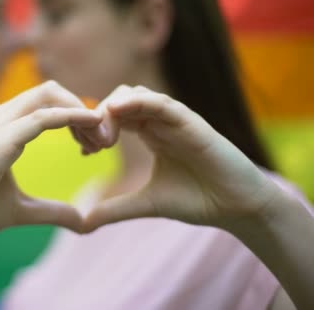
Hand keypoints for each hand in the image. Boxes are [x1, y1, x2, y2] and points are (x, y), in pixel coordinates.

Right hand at [0, 81, 103, 249]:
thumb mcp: (22, 210)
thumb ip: (52, 210)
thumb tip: (82, 219)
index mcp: (0, 128)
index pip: (46, 104)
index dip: (75, 117)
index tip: (94, 146)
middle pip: (51, 91)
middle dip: (83, 109)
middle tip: (104, 142)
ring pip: (49, 96)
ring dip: (82, 112)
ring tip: (102, 141)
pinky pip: (43, 117)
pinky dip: (72, 116)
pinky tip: (92, 126)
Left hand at [73, 85, 280, 231]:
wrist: (237, 207)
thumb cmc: (197, 200)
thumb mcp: (146, 204)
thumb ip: (115, 209)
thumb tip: (82, 224)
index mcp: (148, 134)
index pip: (113, 117)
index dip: (94, 129)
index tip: (84, 151)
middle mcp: (159, 122)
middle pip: (118, 101)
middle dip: (98, 119)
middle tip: (91, 146)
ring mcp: (174, 119)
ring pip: (135, 95)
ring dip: (112, 109)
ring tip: (102, 137)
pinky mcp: (190, 121)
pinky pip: (161, 102)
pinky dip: (138, 101)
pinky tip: (118, 110)